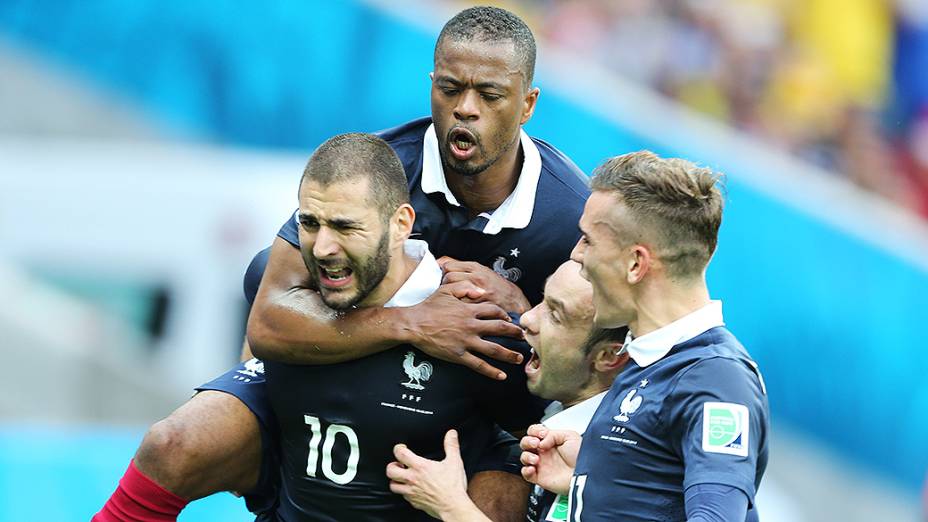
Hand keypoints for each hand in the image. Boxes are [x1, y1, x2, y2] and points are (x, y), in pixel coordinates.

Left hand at [387, 430, 481, 519]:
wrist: (452, 506)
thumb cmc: (453, 486)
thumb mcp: (454, 462)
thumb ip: (451, 446)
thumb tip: (451, 434)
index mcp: (420, 467)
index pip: (400, 454)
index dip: (398, 448)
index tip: (402, 448)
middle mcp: (412, 479)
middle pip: (390, 471)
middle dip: (392, 465)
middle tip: (400, 464)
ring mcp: (411, 492)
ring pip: (393, 486)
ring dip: (396, 480)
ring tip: (403, 477)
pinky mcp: (414, 502)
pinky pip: (403, 496)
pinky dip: (404, 491)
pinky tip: (411, 489)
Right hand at [401, 282, 523, 379]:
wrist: (413, 324)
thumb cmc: (428, 306)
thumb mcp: (447, 290)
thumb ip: (466, 288)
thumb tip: (483, 291)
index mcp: (469, 309)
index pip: (494, 311)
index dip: (504, 315)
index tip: (510, 319)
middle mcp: (471, 326)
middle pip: (499, 329)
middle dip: (514, 333)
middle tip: (524, 337)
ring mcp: (465, 342)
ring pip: (493, 349)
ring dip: (508, 354)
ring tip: (519, 358)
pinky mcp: (458, 355)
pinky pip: (478, 365)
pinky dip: (491, 371)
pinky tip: (502, 376)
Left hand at [438, 257, 530, 314]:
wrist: (515, 304)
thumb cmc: (498, 289)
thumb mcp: (483, 272)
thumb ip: (464, 268)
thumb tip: (442, 262)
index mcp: (476, 268)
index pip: (448, 265)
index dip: (443, 272)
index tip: (443, 278)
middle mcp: (476, 277)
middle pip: (448, 276)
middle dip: (444, 284)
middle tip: (447, 291)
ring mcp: (477, 291)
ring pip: (451, 290)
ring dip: (448, 295)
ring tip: (452, 299)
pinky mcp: (478, 305)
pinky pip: (459, 304)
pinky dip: (455, 306)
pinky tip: (457, 308)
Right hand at [519, 425, 580, 494]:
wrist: (585, 474)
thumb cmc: (582, 457)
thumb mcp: (570, 436)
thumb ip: (552, 434)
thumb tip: (541, 442)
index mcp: (551, 441)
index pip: (534, 432)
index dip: (535, 431)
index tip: (542, 434)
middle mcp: (545, 452)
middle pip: (526, 443)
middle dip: (528, 441)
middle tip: (536, 444)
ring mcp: (542, 464)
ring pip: (524, 457)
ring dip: (527, 456)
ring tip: (536, 459)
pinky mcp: (540, 477)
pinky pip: (526, 474)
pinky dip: (526, 470)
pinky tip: (533, 468)